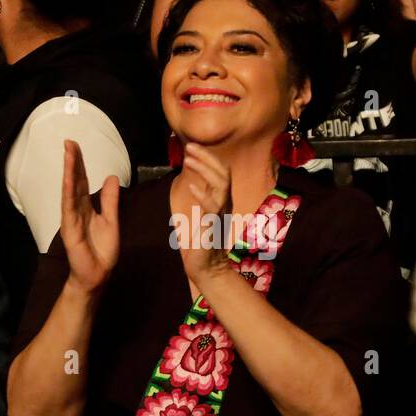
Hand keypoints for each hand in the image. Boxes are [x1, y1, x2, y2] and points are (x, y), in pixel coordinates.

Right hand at [60, 139, 120, 293]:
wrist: (97, 274)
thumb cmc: (102, 250)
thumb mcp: (111, 220)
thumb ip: (110, 200)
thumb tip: (112, 177)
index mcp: (87, 207)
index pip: (83, 181)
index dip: (80, 164)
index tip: (76, 146)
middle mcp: (77, 210)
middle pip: (75, 181)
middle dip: (73, 161)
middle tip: (69, 142)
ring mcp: (71, 219)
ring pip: (70, 191)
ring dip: (69, 172)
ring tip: (68, 154)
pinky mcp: (70, 230)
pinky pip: (69, 208)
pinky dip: (69, 193)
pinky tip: (68, 180)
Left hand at [175, 142, 232, 281]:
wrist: (207, 268)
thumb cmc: (203, 242)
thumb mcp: (203, 214)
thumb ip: (203, 198)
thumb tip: (196, 182)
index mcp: (223, 200)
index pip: (221, 172)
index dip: (209, 157)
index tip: (193, 147)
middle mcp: (226, 204)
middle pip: (223, 173)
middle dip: (207, 157)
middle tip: (190, 146)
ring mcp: (221, 214)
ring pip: (221, 184)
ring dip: (205, 169)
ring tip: (189, 158)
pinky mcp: (214, 226)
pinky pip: (212, 207)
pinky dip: (203, 195)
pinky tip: (191, 187)